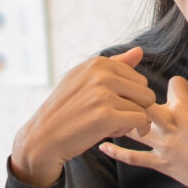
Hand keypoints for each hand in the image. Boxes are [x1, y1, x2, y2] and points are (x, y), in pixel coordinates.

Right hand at [8, 47, 153, 187]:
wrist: (43, 137)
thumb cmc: (65, 110)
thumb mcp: (84, 80)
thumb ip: (114, 65)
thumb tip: (140, 50)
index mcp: (98, 63)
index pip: (138, 79)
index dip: (130, 97)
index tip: (112, 106)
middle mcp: (101, 74)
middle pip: (145, 93)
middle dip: (135, 108)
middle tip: (114, 117)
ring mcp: (103, 94)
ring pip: (144, 108)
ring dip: (132, 121)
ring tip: (110, 125)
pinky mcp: (106, 116)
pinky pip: (140, 121)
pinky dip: (132, 130)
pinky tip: (114, 132)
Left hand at [98, 76, 187, 187]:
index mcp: (185, 109)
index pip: (175, 84)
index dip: (181, 85)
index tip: (187, 93)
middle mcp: (169, 124)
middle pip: (144, 102)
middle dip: (142, 97)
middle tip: (141, 97)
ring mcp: (162, 145)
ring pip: (134, 127)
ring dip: (123, 119)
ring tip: (112, 113)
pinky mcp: (160, 163)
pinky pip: (134, 158)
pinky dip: (118, 153)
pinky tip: (103, 147)